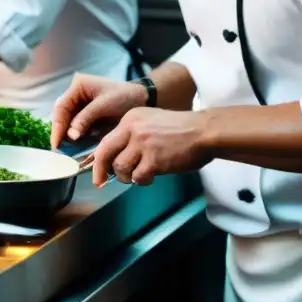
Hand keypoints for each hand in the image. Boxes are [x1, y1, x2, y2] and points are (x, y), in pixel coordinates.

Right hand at [51, 73, 147, 148]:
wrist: (143, 99)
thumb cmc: (125, 97)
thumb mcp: (104, 106)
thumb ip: (85, 119)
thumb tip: (70, 135)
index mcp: (78, 86)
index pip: (61, 107)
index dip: (57, 126)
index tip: (57, 143)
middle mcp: (76, 94)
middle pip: (62, 114)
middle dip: (60, 131)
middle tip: (59, 149)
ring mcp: (81, 104)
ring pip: (68, 121)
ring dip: (67, 135)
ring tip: (66, 150)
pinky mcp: (87, 114)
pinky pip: (77, 126)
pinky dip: (76, 136)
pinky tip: (75, 146)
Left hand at [91, 107, 213, 187]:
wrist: (204, 131)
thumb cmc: (182, 129)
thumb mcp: (151, 121)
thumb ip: (133, 135)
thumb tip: (118, 154)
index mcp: (130, 119)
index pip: (105, 141)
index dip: (98, 160)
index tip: (97, 172)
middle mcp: (132, 129)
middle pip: (105, 154)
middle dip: (101, 172)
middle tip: (101, 182)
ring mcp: (142, 144)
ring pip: (121, 168)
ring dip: (127, 177)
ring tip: (139, 175)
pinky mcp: (154, 160)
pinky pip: (138, 177)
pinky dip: (142, 180)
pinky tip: (151, 176)